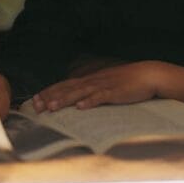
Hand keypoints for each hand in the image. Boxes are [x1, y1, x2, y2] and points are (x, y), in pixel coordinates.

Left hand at [32, 61, 168, 111]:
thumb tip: (79, 101)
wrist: (148, 75)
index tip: (35, 100)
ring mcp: (104, 86)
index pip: (65, 85)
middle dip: (50, 97)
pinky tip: (80, 107)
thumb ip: (93, 91)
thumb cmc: (128, 82)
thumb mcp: (106, 85)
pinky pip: (100, 97)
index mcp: (91, 80)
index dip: (50, 92)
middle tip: (35, 106)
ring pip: (80, 92)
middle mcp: (94, 81)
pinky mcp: (115, 92)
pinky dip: (89, 102)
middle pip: (68, 88)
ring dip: (64, 99)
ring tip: (51, 107)